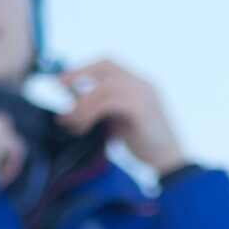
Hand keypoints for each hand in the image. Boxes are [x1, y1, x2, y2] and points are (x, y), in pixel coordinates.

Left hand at [62, 58, 184, 175]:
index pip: (108, 65)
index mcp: (138, 84)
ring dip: (81, 103)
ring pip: (104, 87)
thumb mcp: (120, 122)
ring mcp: (144, 94)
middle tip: (59, 89)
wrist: (170, 163)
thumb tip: (74, 106)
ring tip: (68, 121)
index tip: (62, 81)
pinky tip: (81, 126)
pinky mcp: (141, 108)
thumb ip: (103, 110)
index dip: (83, 69)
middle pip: (106, 66)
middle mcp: (142, 84)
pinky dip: (90, 112)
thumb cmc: (146, 146)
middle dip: (78, 74)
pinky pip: (109, 102)